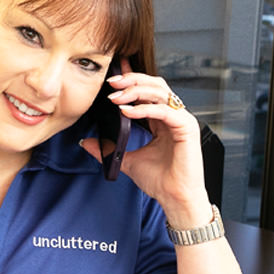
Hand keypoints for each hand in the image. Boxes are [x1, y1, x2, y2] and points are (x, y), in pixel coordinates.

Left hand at [80, 58, 210, 226]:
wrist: (174, 198)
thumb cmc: (160, 180)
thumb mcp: (127, 160)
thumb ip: (109, 149)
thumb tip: (86, 142)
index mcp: (162, 120)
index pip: (148, 91)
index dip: (131, 80)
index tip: (112, 75)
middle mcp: (174, 116)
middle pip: (154, 85)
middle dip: (131, 80)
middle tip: (110, 82)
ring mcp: (182, 120)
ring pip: (160, 92)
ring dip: (135, 91)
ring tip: (115, 97)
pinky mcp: (186, 127)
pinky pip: (164, 111)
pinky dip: (144, 109)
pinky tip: (126, 112)